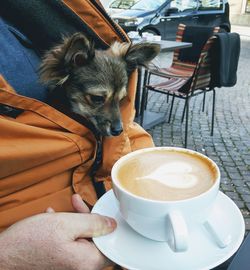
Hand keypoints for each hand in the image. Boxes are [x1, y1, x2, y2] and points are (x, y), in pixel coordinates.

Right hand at [0, 194, 115, 269]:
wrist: (1, 258)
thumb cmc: (30, 242)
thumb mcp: (66, 224)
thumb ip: (93, 223)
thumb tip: (112, 224)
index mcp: (87, 261)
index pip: (110, 244)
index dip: (107, 225)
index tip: (100, 213)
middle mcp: (80, 268)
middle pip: (94, 239)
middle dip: (85, 218)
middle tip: (77, 204)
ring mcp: (69, 268)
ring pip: (80, 240)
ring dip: (73, 222)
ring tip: (62, 210)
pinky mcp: (58, 265)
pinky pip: (68, 246)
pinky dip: (63, 231)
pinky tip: (53, 220)